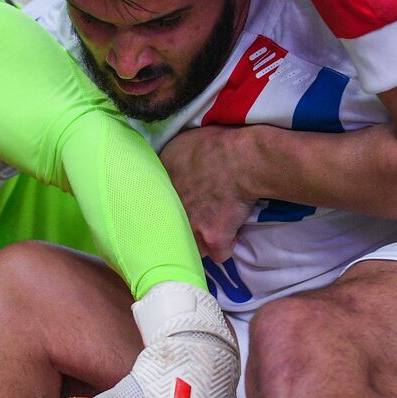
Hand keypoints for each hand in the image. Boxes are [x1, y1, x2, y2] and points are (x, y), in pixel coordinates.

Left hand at [159, 126, 255, 261]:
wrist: (241, 159)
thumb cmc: (217, 143)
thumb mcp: (183, 142)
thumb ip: (172, 159)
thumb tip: (174, 165)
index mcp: (161, 183)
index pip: (155, 203)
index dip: (167, 205)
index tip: (178, 203)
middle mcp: (171, 208)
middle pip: (170, 228)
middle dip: (181, 227)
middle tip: (193, 220)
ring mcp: (191, 225)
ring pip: (191, 246)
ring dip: (200, 241)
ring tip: (211, 233)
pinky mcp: (213, 238)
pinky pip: (219, 254)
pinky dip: (225, 247)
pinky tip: (230, 237)